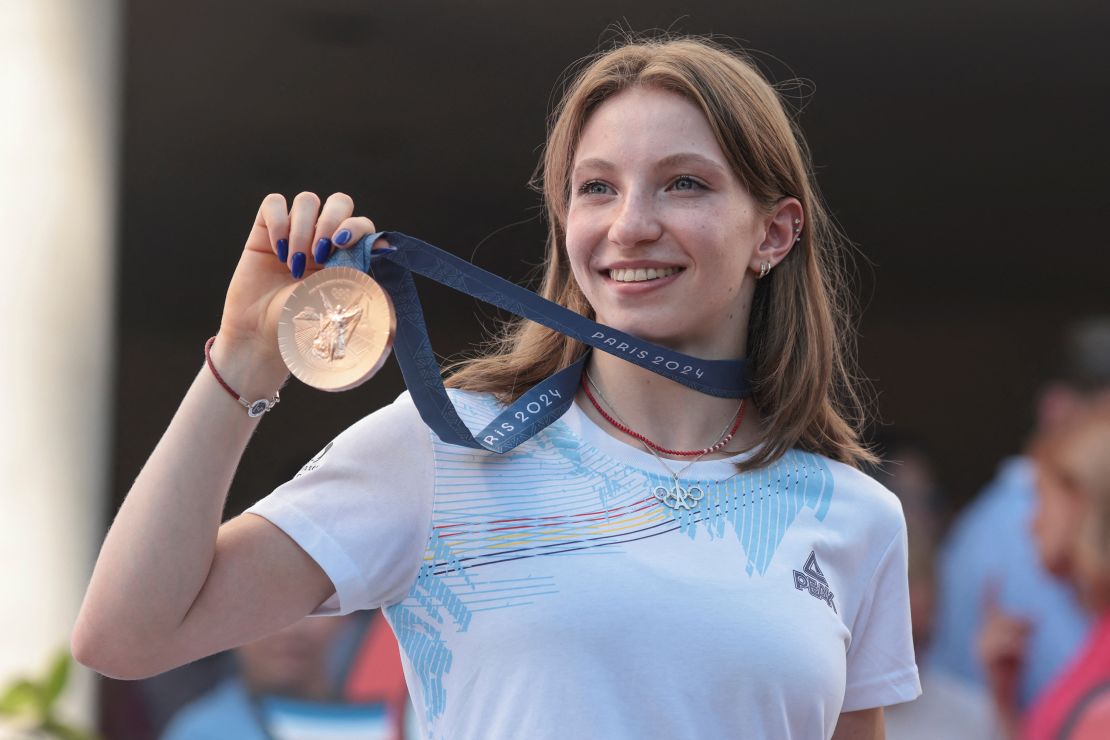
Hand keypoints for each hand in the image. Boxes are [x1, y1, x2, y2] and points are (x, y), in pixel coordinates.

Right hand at [216, 192, 383, 363]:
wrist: (264, 334)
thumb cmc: (305, 323)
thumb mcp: (340, 298)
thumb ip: (361, 270)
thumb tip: (386, 245)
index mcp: (348, 255)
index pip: (361, 222)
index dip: (355, 227)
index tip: (341, 247)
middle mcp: (324, 239)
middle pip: (339, 201)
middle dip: (331, 222)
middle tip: (320, 254)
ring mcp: (296, 232)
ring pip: (307, 201)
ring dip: (303, 230)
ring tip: (294, 264)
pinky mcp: (265, 230)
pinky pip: (274, 203)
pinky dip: (277, 222)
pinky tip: (277, 251)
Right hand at [978, 581, 1029, 732]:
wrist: (1003, 695)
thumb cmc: (1012, 670)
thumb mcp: (1020, 645)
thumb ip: (1023, 629)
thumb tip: (1033, 616)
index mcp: (985, 630)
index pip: (988, 606)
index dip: (991, 589)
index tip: (996, 572)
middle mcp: (979, 634)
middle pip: (1005, 617)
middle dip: (1021, 625)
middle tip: (1031, 636)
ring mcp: (980, 646)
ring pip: (1007, 631)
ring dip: (1021, 641)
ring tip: (1024, 653)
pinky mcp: (985, 657)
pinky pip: (1006, 646)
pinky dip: (1018, 650)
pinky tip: (1019, 658)